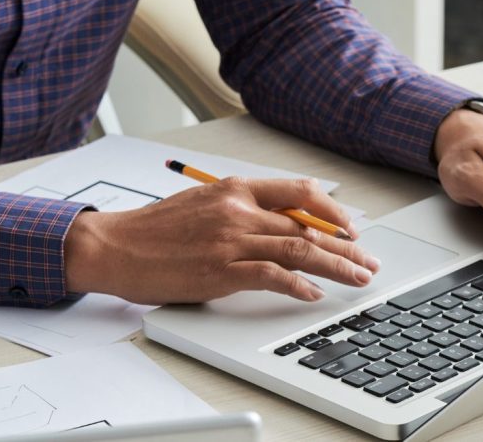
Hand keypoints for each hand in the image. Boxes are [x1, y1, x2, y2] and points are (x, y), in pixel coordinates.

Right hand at [64, 177, 379, 304]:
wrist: (114, 246)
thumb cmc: (156, 228)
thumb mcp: (205, 202)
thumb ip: (243, 207)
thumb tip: (283, 222)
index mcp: (237, 188)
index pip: (300, 192)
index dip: (332, 211)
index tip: (350, 228)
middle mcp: (239, 210)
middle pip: (308, 225)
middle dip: (345, 245)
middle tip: (367, 260)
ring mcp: (232, 240)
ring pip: (299, 248)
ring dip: (336, 265)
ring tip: (357, 277)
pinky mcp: (221, 271)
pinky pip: (272, 275)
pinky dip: (298, 284)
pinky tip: (314, 293)